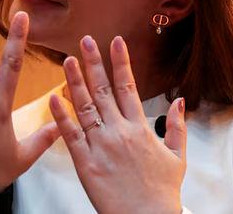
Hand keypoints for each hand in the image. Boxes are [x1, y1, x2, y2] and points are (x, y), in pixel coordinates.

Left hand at [49, 35, 185, 213]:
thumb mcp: (178, 157)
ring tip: (67, 60)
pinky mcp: (85, 162)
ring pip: (84, 107)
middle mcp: (119, 131)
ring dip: (74, 81)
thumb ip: (177, 126)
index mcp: (140, 128)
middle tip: (85, 40)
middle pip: (103, 90)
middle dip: (93, 63)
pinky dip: (61, 115)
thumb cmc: (162, 192)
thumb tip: (180, 101)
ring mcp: (100, 145)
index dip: (120, 62)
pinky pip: (70, 134)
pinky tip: (53, 97)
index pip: (128, 86)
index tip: (115, 41)